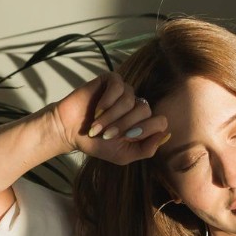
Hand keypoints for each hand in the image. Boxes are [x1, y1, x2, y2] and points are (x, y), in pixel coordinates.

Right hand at [51, 71, 170, 163]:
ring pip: (130, 100)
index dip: (144, 130)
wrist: (70, 132)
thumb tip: (166, 134)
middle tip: (106, 134)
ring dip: (111, 116)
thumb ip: (147, 149)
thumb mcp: (124, 155)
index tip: (124, 138)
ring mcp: (124, 91)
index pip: (160, 122)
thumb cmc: (96, 144)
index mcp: (143, 123)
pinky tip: (97, 110)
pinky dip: (107, 101)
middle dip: (124, 125)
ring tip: (96, 126)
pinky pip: (118, 86)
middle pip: (145, 111)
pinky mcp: (111, 81)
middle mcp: (136, 105)